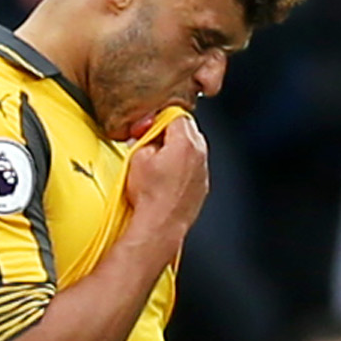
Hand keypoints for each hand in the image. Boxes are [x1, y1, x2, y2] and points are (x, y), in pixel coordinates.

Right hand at [122, 114, 209, 243]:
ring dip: (176, 151)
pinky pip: (193, 168)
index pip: (175, 114)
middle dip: (168, 133)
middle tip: (150, 143)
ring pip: (192, 149)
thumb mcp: (137, 157)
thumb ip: (145, 139)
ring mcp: (203, 172)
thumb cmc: (150, 196)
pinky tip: (166, 179)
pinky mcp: (201, 187)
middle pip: (187, 130)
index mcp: (185, 142)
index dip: (157, 119)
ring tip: (157, 164)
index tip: (147, 128)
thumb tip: (147, 137)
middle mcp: (200, 155)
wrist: (160, 225)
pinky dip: (182, 169)